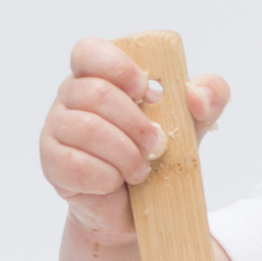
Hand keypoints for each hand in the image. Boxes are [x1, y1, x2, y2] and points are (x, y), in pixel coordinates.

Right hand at [40, 37, 228, 244]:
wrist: (143, 209)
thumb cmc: (159, 154)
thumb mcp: (194, 122)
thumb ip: (209, 96)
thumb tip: (197, 95)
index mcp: (98, 76)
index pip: (89, 52)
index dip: (117, 67)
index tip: (146, 89)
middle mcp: (70, 97)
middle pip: (94, 93)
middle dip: (134, 123)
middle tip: (157, 145)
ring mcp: (56, 129)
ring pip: (85, 129)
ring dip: (124, 153)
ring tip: (141, 169)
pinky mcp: (52, 164)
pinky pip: (75, 164)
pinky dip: (106, 176)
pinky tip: (117, 181)